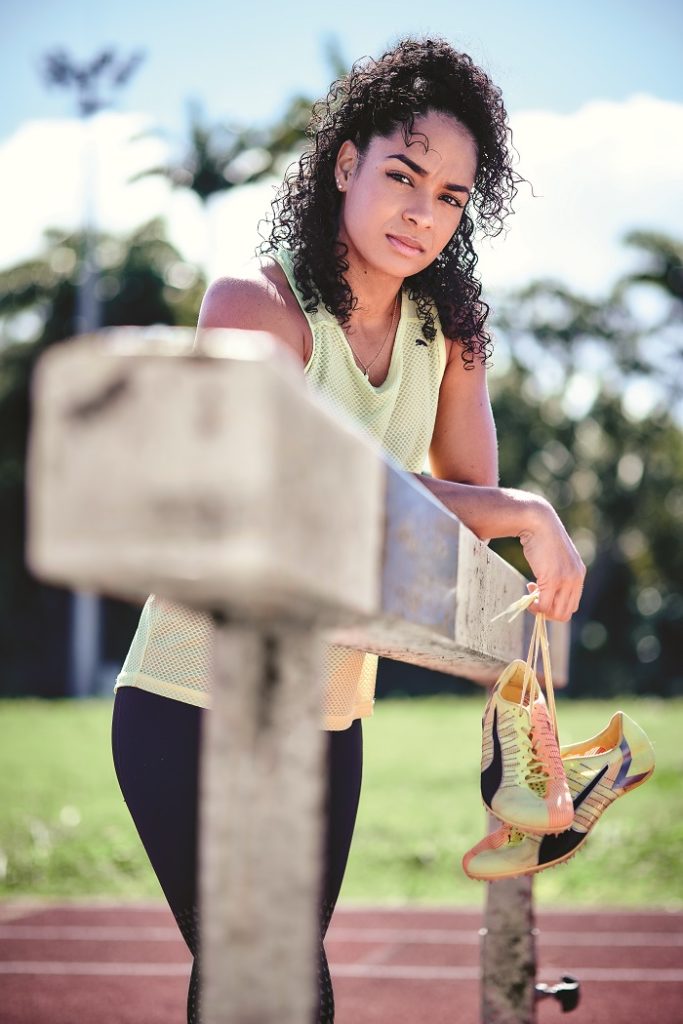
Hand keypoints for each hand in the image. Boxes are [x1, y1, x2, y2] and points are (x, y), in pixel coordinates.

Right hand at [517, 499, 585, 620]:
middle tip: (534, 598)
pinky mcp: (553, 579)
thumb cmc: (542, 537)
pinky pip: (545, 605)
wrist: (538, 522)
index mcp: (579, 574)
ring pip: (557, 613)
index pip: (572, 604)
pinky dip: (534, 606)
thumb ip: (557, 573)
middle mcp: (576, 579)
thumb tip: (545, 589)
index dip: (555, 604)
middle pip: (566, 612)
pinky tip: (527, 593)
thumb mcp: (555, 558)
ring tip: (530, 596)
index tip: (541, 593)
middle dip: (548, 611)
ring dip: (541, 610)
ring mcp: (566, 580)